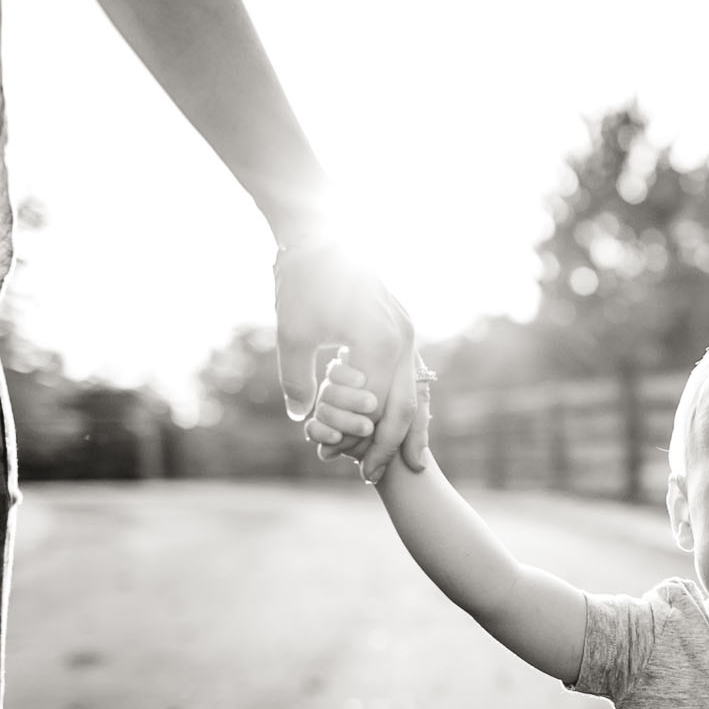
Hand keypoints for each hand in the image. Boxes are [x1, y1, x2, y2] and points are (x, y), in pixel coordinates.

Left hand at [274, 236, 424, 479]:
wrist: (321, 232)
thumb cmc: (303, 281)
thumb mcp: (293, 334)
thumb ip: (298, 380)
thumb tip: (302, 419)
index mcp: (377, 342)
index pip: (372, 407)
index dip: (355, 439)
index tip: (337, 462)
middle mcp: (403, 338)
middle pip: (404, 408)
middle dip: (389, 447)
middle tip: (370, 476)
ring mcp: (408, 330)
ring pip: (415, 392)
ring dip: (406, 429)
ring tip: (402, 460)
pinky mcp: (405, 325)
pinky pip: (410, 373)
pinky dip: (404, 401)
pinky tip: (396, 422)